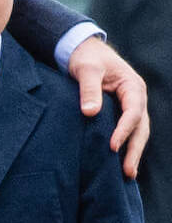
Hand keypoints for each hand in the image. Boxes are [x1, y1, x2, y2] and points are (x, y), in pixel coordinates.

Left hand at [67, 36, 148, 177]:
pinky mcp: (120, 110)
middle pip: (140, 127)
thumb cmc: (85, 57)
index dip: (124, 130)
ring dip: (132, 151)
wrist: (82, 49)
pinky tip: (119, 161)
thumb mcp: (86, 69)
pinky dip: (125, 144)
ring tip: (127, 174)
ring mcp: (130, 105)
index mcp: (132, 86)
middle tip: (127, 172)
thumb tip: (90, 113)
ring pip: (137, 132)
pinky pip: (127, 130)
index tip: (112, 146)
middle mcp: (136, 98)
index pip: (133, 112)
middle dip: (134, 149)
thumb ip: (88, 89)